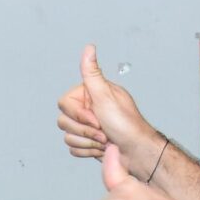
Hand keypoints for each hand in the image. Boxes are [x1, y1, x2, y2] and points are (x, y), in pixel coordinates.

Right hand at [57, 44, 163, 162]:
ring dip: (88, 142)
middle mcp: (88, 109)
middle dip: (85, 131)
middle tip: (104, 130)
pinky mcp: (88, 142)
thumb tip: (89, 48)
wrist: (136, 152)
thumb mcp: (105, 95)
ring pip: (68, 136)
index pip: (64, 103)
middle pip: (63, 121)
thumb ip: (92, 72)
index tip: (97, 117)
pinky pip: (73, 148)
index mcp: (90, 94)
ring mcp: (87, 127)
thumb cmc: (125, 125)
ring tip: (105, 140)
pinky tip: (102, 148)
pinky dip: (88, 151)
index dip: (79, 114)